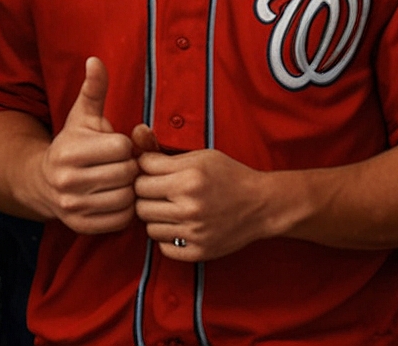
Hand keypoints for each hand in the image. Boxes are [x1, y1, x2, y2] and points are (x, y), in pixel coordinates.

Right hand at [37, 57, 138, 234]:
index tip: (115, 146)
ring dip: (128, 189)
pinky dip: (124, 210)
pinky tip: (114, 197)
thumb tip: (95, 59)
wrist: (43, 182)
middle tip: (119, 165)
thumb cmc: (72, 144)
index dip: (124, 145)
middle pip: (126, 173)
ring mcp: (73, 207)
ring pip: (127, 198)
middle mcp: (68, 180)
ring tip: (118, 181)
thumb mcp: (81, 116)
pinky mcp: (81, 226)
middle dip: (128, 167)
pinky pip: (122, 220)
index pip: (122, 147)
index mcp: (70, 150)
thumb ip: (93, 90)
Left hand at [136, 146, 275, 261]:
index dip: (144, 171)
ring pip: (148, 226)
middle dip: (146, 195)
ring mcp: (194, 232)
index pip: (141, 174)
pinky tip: (178, 227)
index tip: (154, 172)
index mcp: (188, 179)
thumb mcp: (200, 156)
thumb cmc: (229, 176)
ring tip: (170, 209)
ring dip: (155, 217)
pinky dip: (166, 238)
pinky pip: (164, 248)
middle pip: (140, 202)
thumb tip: (136, 146)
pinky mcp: (200, 251)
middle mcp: (189, 207)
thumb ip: (164, 154)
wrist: (262, 206)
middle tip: (160, 192)